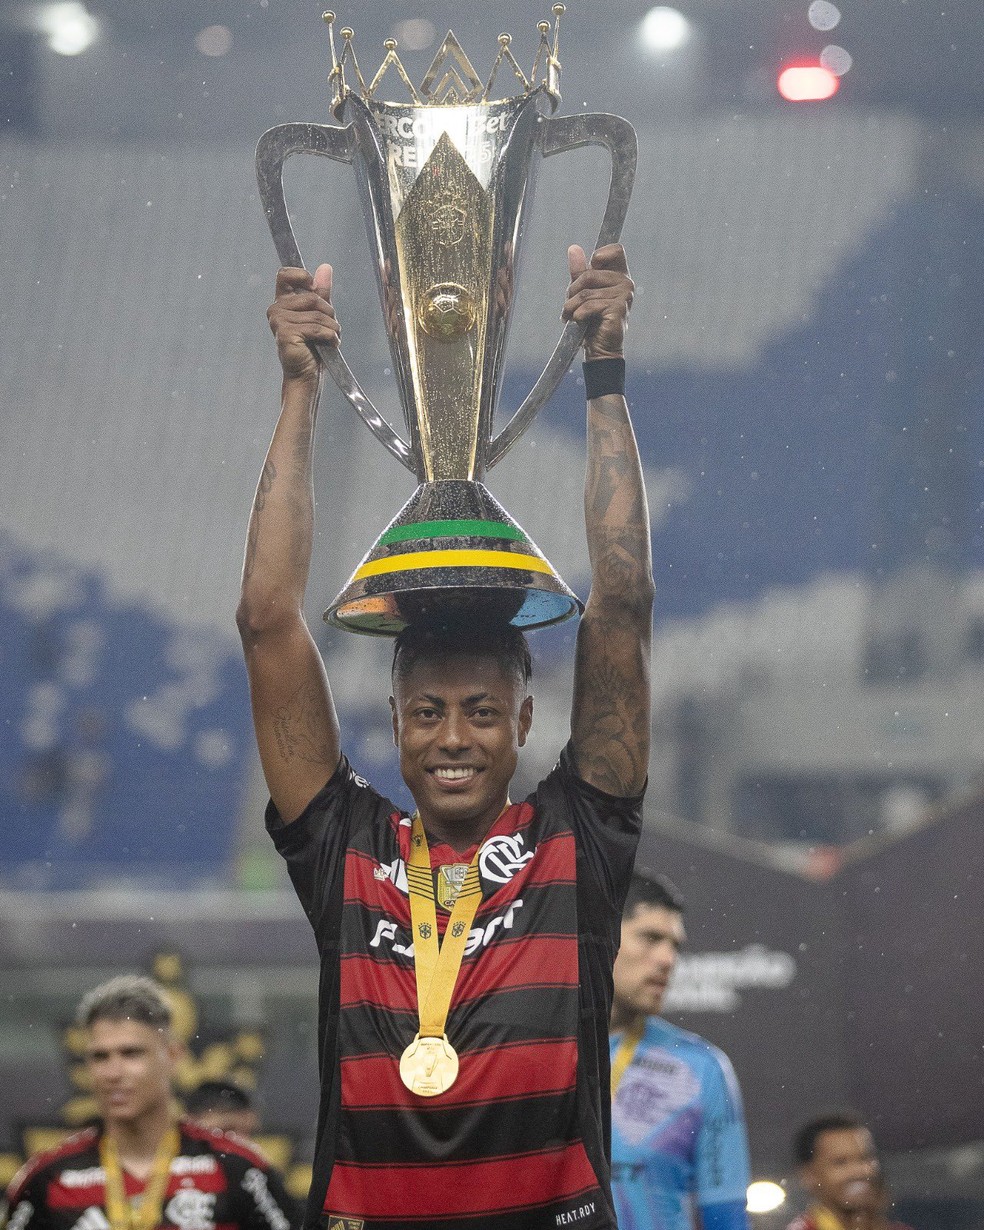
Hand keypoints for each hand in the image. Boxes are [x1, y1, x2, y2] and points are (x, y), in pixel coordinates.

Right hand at [266, 263, 339, 382]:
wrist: (307, 373)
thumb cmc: (312, 346)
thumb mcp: (320, 314)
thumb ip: (321, 292)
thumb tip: (325, 267)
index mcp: (283, 302)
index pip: (285, 275)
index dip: (302, 276)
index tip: (313, 287)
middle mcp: (276, 309)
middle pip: (311, 297)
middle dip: (328, 312)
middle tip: (331, 327)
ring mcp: (279, 321)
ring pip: (317, 314)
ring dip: (332, 327)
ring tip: (332, 338)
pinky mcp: (286, 334)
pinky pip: (316, 328)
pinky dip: (330, 337)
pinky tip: (331, 344)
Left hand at [562, 243, 632, 359]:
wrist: (600, 348)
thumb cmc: (592, 320)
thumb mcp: (582, 292)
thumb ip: (579, 271)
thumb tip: (573, 248)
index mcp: (619, 275)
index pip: (615, 250)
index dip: (599, 257)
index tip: (590, 272)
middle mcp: (625, 282)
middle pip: (590, 273)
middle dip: (573, 290)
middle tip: (570, 304)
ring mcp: (624, 295)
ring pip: (586, 291)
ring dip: (571, 305)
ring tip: (570, 316)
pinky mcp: (619, 308)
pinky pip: (589, 305)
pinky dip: (578, 314)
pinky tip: (579, 321)